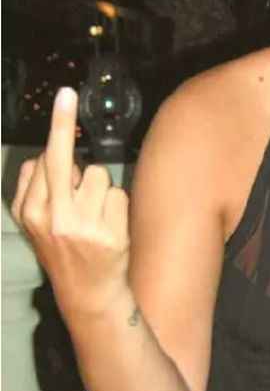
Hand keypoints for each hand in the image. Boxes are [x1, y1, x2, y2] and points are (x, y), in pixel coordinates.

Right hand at [11, 87, 130, 318]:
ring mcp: (81, 226)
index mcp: (30, 211)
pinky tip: (109, 227)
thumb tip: (46, 155)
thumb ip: (38, 190)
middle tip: (67, 95)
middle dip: (64, 123)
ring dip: (101, 190)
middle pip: (64, 159)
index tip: (63, 99)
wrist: (88, 295)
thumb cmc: (65, 252)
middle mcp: (52, 217)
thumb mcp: (38, 225)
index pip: (43, 159)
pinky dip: (117, 207)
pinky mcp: (108, 234)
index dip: (58, 130)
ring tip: (95, 216)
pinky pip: (118, 196)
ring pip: (99, 176)